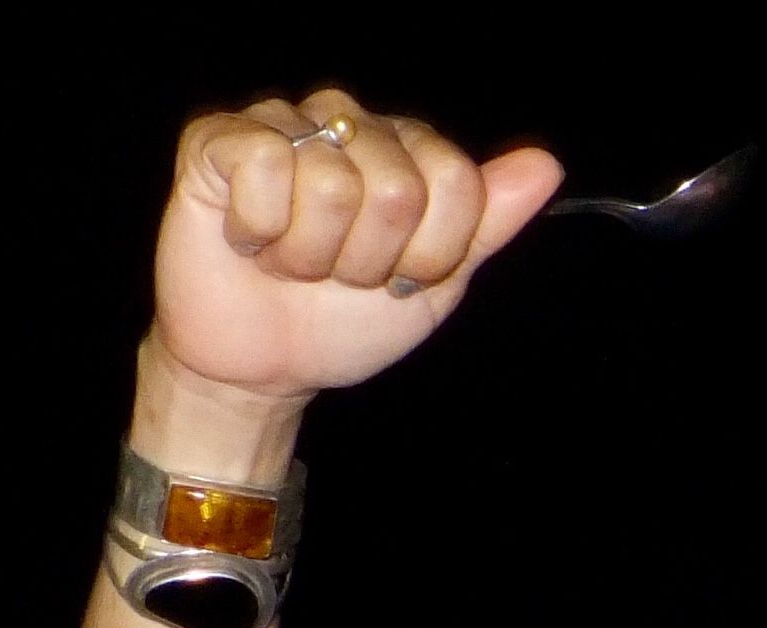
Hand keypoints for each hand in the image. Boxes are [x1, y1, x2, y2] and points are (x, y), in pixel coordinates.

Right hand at [150, 87, 562, 402]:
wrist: (266, 366)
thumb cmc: (347, 320)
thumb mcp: (436, 283)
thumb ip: (488, 224)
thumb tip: (546, 165)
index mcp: (410, 151)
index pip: (459, 183)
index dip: (430, 253)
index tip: (399, 278)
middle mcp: (350, 122)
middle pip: (398, 188)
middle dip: (369, 259)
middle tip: (336, 274)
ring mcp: (285, 123)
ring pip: (333, 184)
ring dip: (312, 254)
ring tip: (293, 262)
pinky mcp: (220, 137)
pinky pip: (265, 168)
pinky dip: (260, 229)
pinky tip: (250, 239)